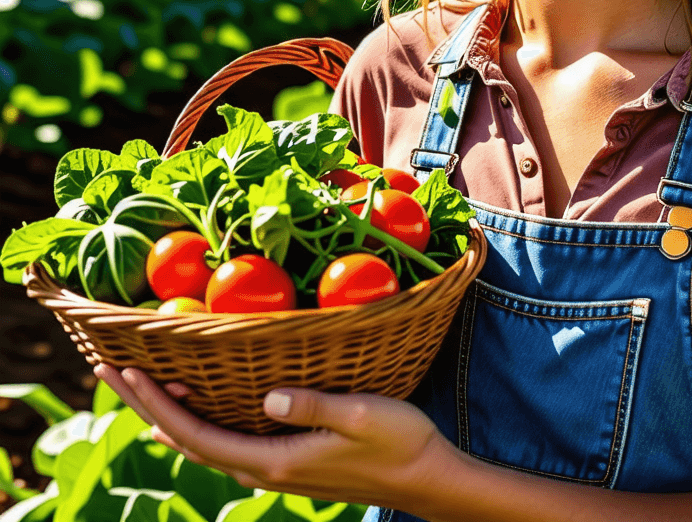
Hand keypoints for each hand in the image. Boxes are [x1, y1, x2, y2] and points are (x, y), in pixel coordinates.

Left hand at [93, 363, 450, 510]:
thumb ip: (313, 407)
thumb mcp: (362, 416)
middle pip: (187, 440)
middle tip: (107, 371)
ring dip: (165, 413)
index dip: (158, 405)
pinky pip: (224, 441)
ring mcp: (274, 467)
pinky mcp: (286, 460)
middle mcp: (264, 468)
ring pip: (202, 442)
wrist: (424, 480)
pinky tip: (191, 410)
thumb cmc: (399, 442)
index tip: (127, 372)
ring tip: (136, 386)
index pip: (198, 434)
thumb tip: (268, 397)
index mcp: (275, 459)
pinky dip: (195, 421)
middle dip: (145, 406)